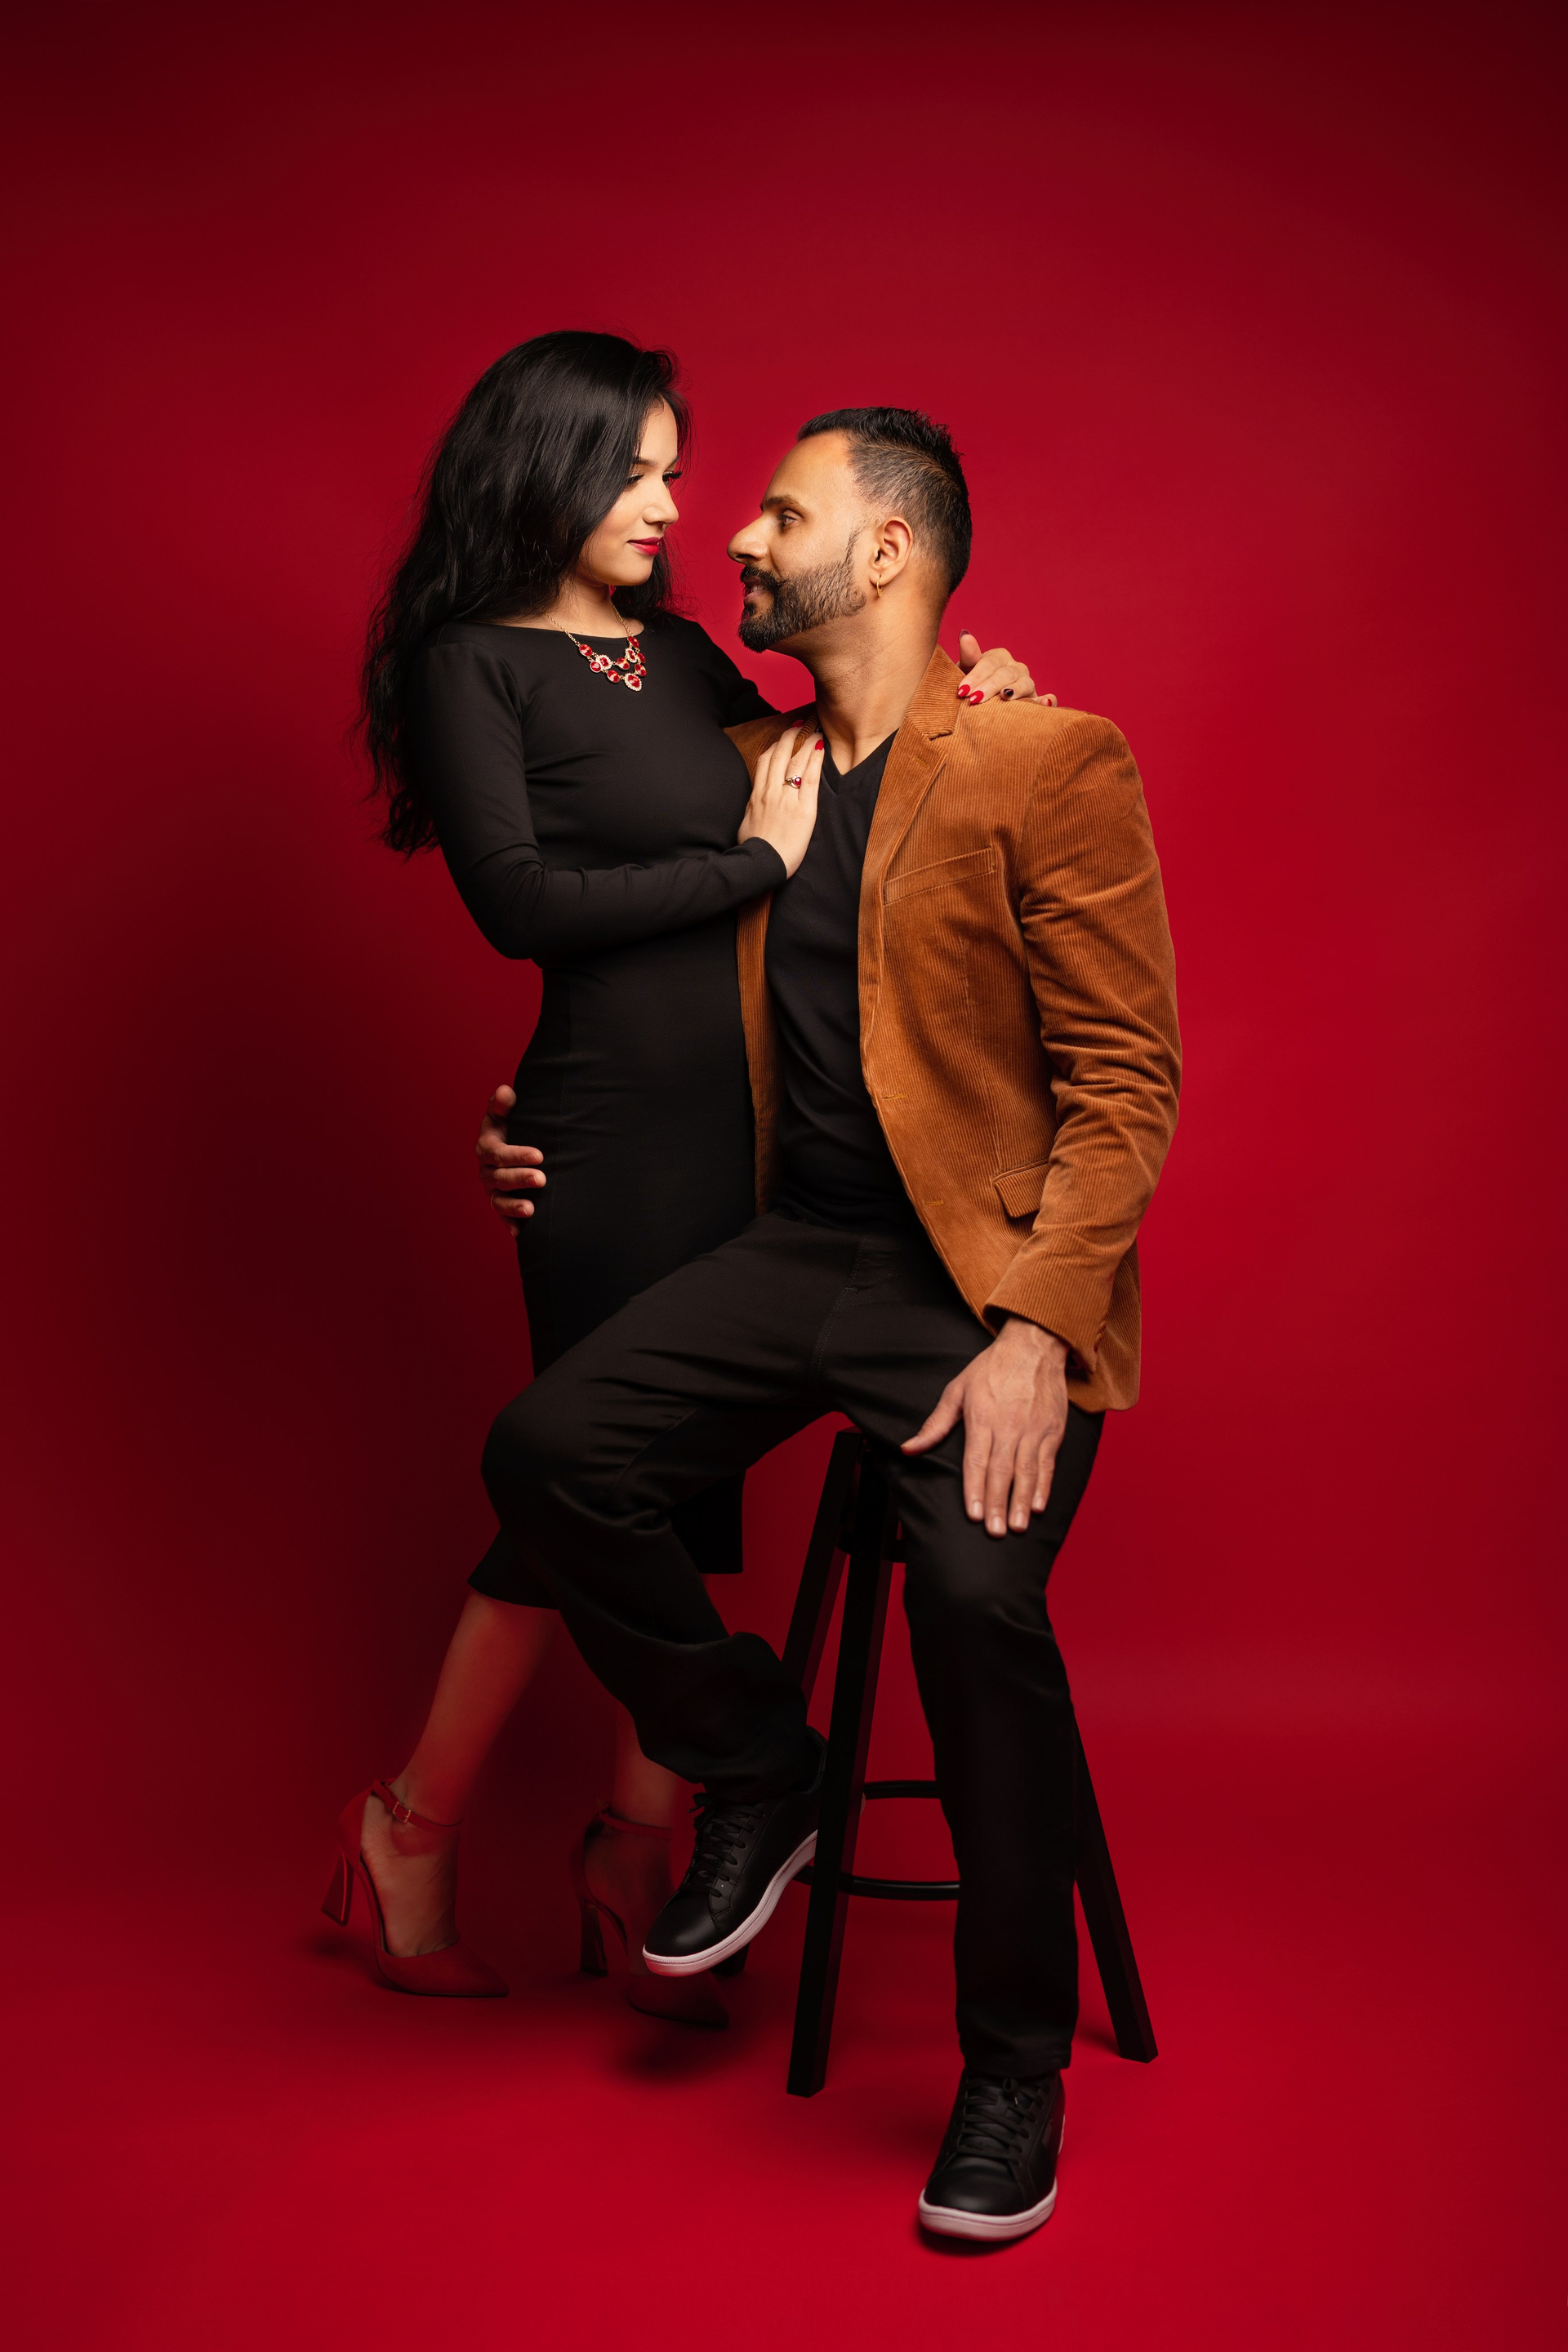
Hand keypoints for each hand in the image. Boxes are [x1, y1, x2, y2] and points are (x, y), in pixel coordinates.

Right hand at [476, 1083, 545, 1224]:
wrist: (519, 1143)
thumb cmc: (515, 1124)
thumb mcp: (506, 1112)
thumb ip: (503, 1103)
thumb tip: (505, 1093)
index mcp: (487, 1147)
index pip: (499, 1153)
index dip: (518, 1155)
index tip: (539, 1156)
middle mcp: (487, 1171)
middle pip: (501, 1178)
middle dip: (520, 1179)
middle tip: (542, 1179)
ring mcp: (493, 1190)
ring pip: (499, 1201)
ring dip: (514, 1207)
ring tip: (531, 1210)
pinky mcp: (502, 1205)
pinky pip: (503, 1217)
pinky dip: (511, 1225)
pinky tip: (521, 1233)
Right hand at [737, 723, 825, 876]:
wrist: (761, 864)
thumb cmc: (753, 849)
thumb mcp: (747, 823)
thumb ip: (753, 809)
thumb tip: (755, 804)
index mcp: (757, 795)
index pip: (764, 762)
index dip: (774, 747)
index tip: (780, 739)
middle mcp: (771, 792)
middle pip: (779, 755)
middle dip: (790, 736)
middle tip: (799, 725)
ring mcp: (787, 799)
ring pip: (795, 762)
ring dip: (805, 743)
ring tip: (814, 730)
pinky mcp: (804, 809)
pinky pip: (810, 779)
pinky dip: (815, 761)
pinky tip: (821, 748)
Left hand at [901, 1317, 1069, 1536]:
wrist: (1034, 1345)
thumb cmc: (991, 1368)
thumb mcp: (957, 1390)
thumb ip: (935, 1424)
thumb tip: (909, 1448)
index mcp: (983, 1418)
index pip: (977, 1460)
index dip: (974, 1489)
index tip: (972, 1514)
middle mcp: (1009, 1426)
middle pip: (1001, 1471)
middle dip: (997, 1504)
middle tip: (995, 1531)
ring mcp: (1034, 1429)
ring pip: (1027, 1472)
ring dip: (1022, 1501)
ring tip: (1017, 1526)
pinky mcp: (1052, 1431)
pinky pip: (1048, 1464)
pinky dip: (1044, 1486)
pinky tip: (1039, 1505)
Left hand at [955, 631, 1051, 707]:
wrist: (981, 703)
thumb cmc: (972, 685)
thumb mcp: (966, 670)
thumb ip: (968, 655)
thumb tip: (965, 636)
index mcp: (999, 657)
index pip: (989, 664)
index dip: (976, 676)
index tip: (962, 691)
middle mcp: (1016, 668)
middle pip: (1005, 674)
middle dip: (990, 686)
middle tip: (974, 700)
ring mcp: (1027, 684)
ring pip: (1024, 684)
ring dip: (1016, 690)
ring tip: (1005, 696)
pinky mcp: (1036, 701)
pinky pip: (1047, 699)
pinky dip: (1048, 701)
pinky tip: (1045, 703)